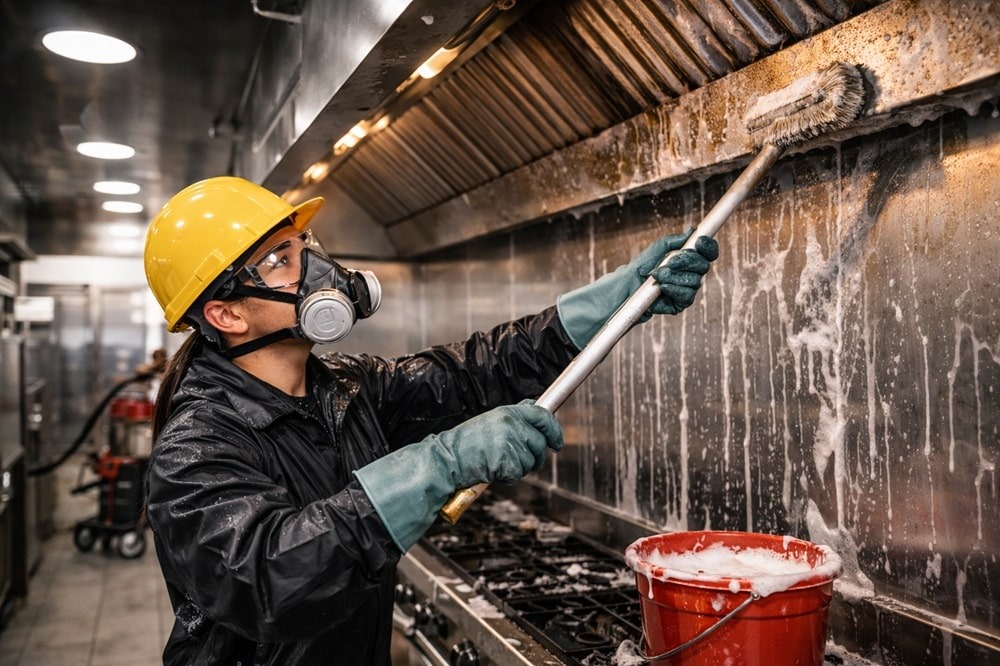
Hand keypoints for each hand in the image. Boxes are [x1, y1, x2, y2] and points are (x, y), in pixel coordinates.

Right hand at [442, 401, 562, 486]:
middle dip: (536, 457)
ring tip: (498, 463)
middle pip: (540, 443)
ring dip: (519, 468)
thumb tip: (535, 405)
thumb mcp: (490, 421)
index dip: (554, 430)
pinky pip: (518, 473)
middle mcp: (511, 424)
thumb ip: (514, 416)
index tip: (557, 442)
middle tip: (522, 462)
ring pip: (531, 461)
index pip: (542, 415)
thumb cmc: (466, 443)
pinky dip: (508, 477)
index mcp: (508, 412)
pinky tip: (493, 470)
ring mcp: (509, 443)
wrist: (448, 459)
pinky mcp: (506, 461)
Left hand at [636, 233, 717, 315]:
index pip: (708, 253)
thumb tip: (692, 231)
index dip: (708, 246)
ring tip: (656, 275)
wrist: (630, 285)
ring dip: (673, 276)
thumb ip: (675, 240)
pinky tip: (662, 287)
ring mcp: (689, 288)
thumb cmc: (643, 265)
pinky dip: (674, 289)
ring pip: (694, 281)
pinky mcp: (682, 303)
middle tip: (669, 262)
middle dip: (686, 262)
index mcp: (690, 259)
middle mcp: (693, 273)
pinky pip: (687, 295)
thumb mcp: (658, 248)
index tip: (699, 241)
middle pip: (704, 266)